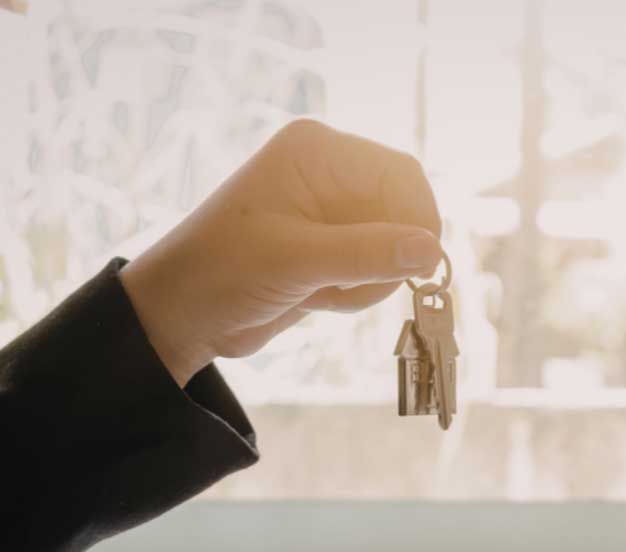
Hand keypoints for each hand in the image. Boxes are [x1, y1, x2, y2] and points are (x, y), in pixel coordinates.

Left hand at [120, 119, 440, 386]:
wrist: (184, 316)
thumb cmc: (225, 273)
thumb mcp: (298, 263)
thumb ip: (368, 254)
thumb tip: (434, 250)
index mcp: (318, 153)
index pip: (402, 176)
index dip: (418, 222)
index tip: (418, 268)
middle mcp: (328, 173)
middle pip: (402, 213)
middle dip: (386, 259)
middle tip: (348, 287)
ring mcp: (329, 212)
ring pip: (392, 248)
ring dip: (369, 282)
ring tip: (322, 294)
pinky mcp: (328, 248)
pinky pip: (373, 269)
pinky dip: (357, 293)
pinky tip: (318, 299)